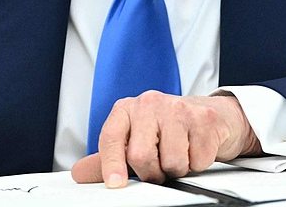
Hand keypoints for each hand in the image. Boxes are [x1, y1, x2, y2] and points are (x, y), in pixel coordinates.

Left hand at [71, 91, 260, 186]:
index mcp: (126, 109)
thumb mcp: (133, 139)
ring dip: (177, 169)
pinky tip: (194, 147)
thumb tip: (80, 173)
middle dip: (151, 172)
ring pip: (172, 162)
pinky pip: (197, 160)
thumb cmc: (164, 128)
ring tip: (178, 153)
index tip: (114, 183)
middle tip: (157, 167)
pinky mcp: (204, 118)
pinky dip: (197, 163)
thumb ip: (108, 157)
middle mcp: (149, 103)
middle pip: (141, 155)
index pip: (111, 137)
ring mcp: (178, 107)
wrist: (205, 115)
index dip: (110, 163)